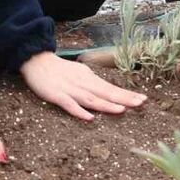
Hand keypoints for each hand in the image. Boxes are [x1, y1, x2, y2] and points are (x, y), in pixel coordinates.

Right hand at [21, 52, 146, 119]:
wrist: (36, 61)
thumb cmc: (60, 70)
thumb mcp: (80, 74)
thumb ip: (93, 84)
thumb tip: (109, 92)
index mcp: (89, 78)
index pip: (111, 88)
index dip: (126, 94)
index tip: (143, 99)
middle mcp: (82, 83)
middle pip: (105, 92)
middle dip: (124, 98)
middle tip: (141, 103)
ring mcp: (70, 89)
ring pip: (91, 99)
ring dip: (106, 105)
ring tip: (122, 110)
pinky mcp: (56, 95)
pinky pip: (69, 105)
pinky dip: (79, 111)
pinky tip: (89, 118)